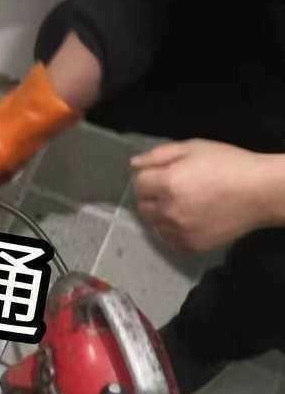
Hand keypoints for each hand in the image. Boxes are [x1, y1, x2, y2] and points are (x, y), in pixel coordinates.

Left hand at [131, 139, 271, 250]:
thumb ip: (159, 155)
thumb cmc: (228, 164)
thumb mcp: (194, 148)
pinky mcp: (190, 246)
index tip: (160, 175)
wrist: (259, 193)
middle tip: (170, 190)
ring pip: (153, 224)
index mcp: (168, 183)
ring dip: (160, 215)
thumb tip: (134, 164)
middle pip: (142, 206)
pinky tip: (187, 220)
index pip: (138, 184)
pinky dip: (171, 230)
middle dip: (150, 196)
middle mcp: (168, 210)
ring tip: (180, 205)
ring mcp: (179, 231)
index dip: (147, 177)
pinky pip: (168, 239)